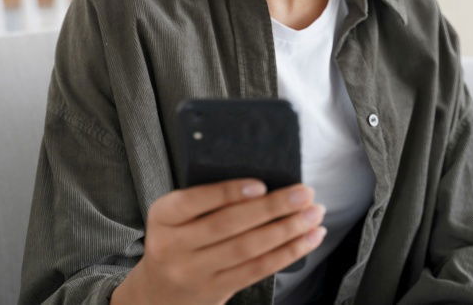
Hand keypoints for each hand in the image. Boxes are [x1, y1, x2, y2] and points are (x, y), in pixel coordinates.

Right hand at [111, 179, 325, 304]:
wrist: (158, 291)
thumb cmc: (176, 238)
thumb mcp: (174, 215)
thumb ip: (204, 198)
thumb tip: (262, 181)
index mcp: (163, 216)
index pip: (194, 200)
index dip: (228, 193)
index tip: (261, 184)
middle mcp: (175, 246)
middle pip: (229, 225)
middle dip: (272, 208)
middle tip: (304, 193)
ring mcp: (196, 272)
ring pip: (248, 249)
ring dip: (287, 230)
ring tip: (313, 214)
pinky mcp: (218, 290)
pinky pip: (258, 270)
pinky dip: (287, 253)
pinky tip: (308, 238)